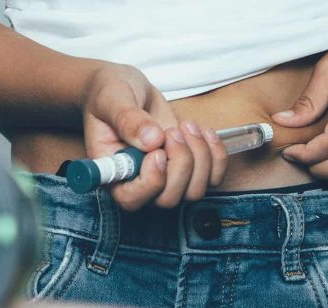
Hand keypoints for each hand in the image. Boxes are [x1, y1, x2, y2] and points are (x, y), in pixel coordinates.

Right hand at [83, 64, 228, 210]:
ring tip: (187, 126)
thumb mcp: (112, 99)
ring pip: (194, 191)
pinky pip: (212, 178)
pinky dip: (216, 156)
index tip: (158, 152)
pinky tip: (204, 132)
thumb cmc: (111, 95)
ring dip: (199, 157)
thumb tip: (152, 140)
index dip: (151, 182)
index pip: (131, 199)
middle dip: (180, 164)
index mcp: (113, 173)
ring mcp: (165, 179)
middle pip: (168, 199)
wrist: (128, 89)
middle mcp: (139, 183)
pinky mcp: (187, 170)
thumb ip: (128, 119)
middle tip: (174, 131)